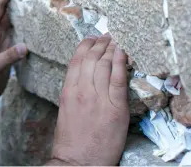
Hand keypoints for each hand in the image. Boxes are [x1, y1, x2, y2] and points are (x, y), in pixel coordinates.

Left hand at [0, 0, 27, 109]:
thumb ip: (8, 57)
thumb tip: (25, 47)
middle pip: (6, 9)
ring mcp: (2, 38)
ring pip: (13, 19)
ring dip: (23, 10)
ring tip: (38, 0)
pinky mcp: (8, 47)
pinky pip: (18, 32)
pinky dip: (27, 25)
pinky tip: (38, 22)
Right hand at [49, 35, 128, 165]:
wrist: (78, 161)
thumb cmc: (71, 140)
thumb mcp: (66, 110)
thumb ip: (74, 92)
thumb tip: (84, 78)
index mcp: (67, 91)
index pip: (77, 60)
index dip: (86, 45)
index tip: (92, 38)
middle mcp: (81, 91)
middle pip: (91, 59)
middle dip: (100, 44)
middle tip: (108, 36)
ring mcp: (98, 99)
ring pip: (104, 66)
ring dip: (111, 50)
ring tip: (117, 42)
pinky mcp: (115, 109)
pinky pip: (118, 81)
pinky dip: (121, 64)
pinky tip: (123, 54)